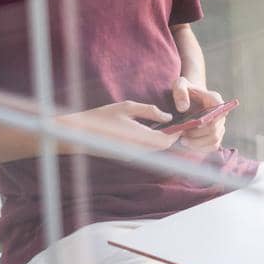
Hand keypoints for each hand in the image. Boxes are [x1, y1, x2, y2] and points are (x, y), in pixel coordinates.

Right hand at [60, 100, 174, 153]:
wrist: (80, 134)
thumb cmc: (102, 117)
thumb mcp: (127, 107)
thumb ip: (150, 111)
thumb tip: (168, 117)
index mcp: (140, 138)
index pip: (167, 141)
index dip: (177, 133)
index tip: (183, 122)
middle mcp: (138, 150)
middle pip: (163, 147)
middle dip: (172, 136)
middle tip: (177, 122)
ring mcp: (132, 155)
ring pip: (155, 150)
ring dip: (162, 139)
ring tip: (166, 124)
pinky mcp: (127, 156)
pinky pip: (146, 150)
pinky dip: (152, 142)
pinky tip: (150, 130)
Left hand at [171, 76, 226, 151]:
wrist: (188, 96)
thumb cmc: (184, 90)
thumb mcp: (179, 84)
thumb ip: (180, 92)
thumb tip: (184, 108)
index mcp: (215, 100)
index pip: (218, 114)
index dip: (205, 123)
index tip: (189, 126)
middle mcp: (221, 113)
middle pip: (215, 130)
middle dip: (197, 136)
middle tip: (182, 137)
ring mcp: (220, 124)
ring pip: (215, 140)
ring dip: (198, 144)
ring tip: (183, 141)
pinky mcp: (216, 133)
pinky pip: (213, 145)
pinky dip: (201, 148)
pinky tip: (189, 144)